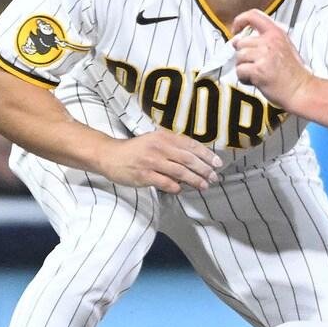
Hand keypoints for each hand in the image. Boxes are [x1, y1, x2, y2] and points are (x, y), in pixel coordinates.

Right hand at [99, 128, 221, 192]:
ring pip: (180, 172)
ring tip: (204, 186)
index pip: (191, 145)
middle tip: (214, 177)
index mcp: (164, 137)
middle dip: (204, 170)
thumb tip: (197, 159)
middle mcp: (159, 147)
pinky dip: (176, 187)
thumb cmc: (136, 150)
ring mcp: (151, 162)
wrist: (110, 155)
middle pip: (189, 160)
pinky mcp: (144, 175)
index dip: (207, 155)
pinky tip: (181, 189)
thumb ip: (173, 147)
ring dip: (195, 180)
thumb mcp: (155, 141)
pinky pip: (166, 183)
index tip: (218, 163)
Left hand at [232, 9, 312, 109]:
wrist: (301, 90)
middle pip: (241, 42)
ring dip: (244, 68)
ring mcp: (264, 55)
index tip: (236, 30)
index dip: (240, 21)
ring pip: (239, 57)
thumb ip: (262, 40)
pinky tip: (256, 81)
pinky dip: (245, 78)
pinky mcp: (259, 70)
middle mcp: (270, 41)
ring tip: (258, 74)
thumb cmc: (293, 73)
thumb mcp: (283, 47)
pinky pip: (240, 71)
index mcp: (276, 33)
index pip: (253, 15)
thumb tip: (236, 41)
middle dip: (244, 55)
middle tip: (256, 65)